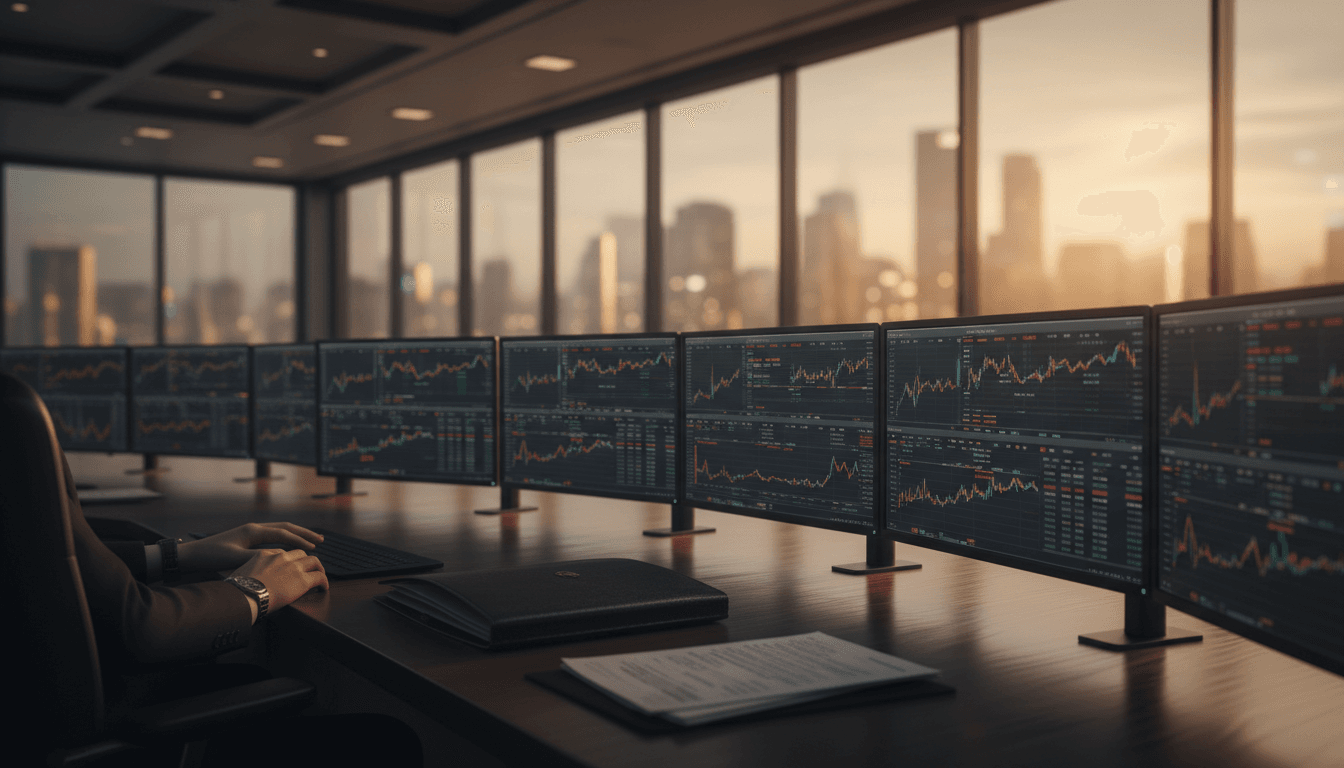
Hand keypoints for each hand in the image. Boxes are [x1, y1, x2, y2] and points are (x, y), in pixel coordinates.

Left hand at [179, 522, 323, 572]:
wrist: (191, 555)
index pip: (283, 534)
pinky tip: (288, 547)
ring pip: (279, 531)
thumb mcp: (234, 558)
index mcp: (253, 531)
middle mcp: (253, 528)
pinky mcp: (245, 539)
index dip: (300, 540)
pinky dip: (285, 540)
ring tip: (310, 541)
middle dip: (304, 533)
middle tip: (320, 539)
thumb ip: (257, 557)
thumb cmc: (211, 557)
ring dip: (296, 535)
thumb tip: (278, 557)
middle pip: (285, 527)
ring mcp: (249, 532)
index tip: (315, 548)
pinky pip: (272, 536)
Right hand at [230, 548, 328, 613]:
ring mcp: (293, 567)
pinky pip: (320, 577)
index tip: (292, 567)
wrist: (244, 596)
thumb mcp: (240, 574)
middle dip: (306, 561)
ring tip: (320, 577)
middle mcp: (281, 557)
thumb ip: (249, 572)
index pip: (283, 553)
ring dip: (318, 569)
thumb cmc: (238, 591)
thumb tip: (248, 580)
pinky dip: (324, 582)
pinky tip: (323, 588)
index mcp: (265, 554)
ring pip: (314, 561)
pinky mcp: (302, 579)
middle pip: (301, 554)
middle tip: (310, 570)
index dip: (290, 560)